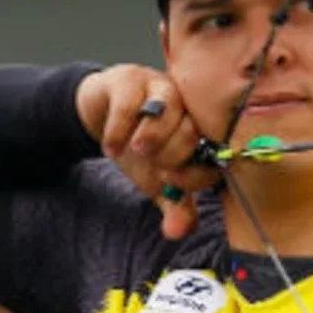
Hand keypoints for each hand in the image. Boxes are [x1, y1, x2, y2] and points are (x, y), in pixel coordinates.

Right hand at [75, 64, 219, 239]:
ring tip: (134, 153)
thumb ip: (173, 205)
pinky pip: (129, 104)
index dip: (194, 175)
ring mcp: (159, 88)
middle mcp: (186, 106)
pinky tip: (111, 147)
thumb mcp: (155, 179)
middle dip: (170, 157)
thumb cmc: (137, 142)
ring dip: (150, 139)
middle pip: (190, 132)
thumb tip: (178, 233)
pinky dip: (119, 131)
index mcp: (200, 130)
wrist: (101, 112)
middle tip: (153, 166)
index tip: (173, 184)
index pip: (211, 154)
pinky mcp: (130, 79)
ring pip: (167, 111)